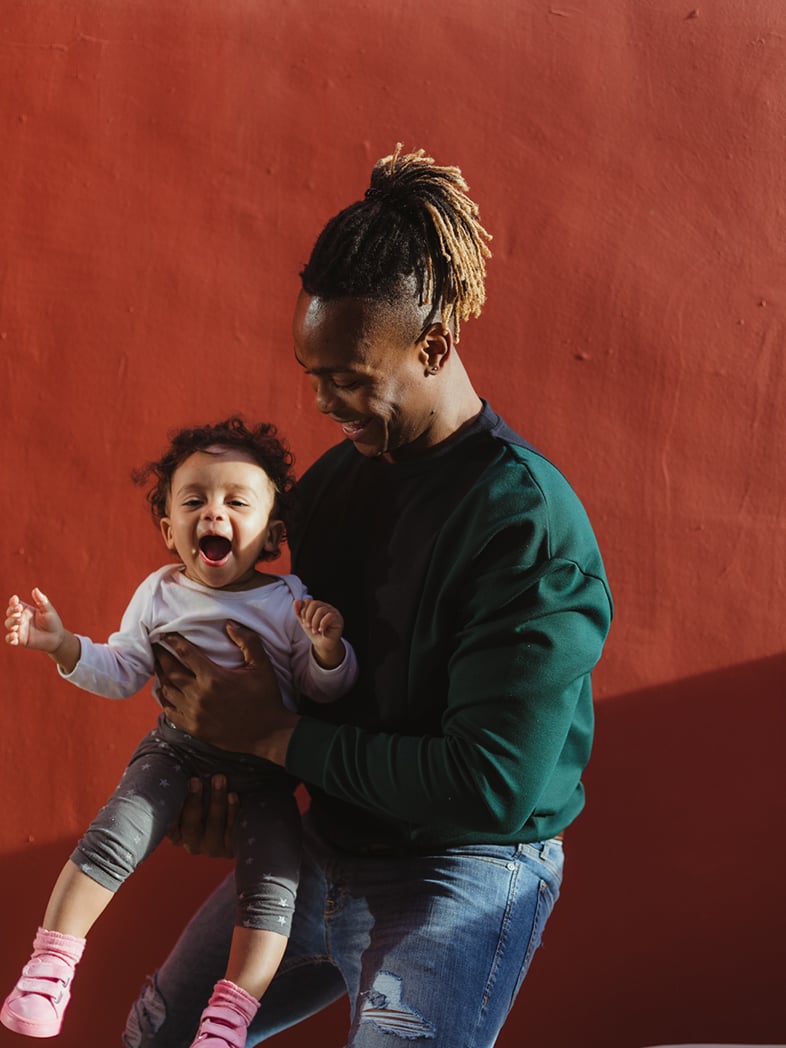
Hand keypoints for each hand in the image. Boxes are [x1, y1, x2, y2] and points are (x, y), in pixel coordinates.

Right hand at [6, 589, 79, 671]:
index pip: (14, 604)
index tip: (15, 600)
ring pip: (8, 624)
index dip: (13, 602)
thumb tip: (35, 589)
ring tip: (20, 621)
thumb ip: (41, 600)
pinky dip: (9, 638)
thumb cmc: (53, 622)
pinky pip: (9, 639)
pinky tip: (14, 635)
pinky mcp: (20, 640)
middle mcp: (20, 619)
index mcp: (25, 610)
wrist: (57, 637)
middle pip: (9, 613)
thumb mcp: (48, 610)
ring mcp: (19, 630)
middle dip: (11, 611)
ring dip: (11, 622)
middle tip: (19, 610)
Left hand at [153, 621, 298, 765]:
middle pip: (170, 671)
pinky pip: (170, 711)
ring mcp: (194, 714)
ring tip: (158, 666)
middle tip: (155, 647)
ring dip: (161, 676)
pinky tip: (164, 691)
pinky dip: (164, 699)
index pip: (186, 654)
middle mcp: (199, 695)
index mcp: (214, 678)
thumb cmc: (265, 697)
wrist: (267, 733)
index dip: (173, 641)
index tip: (166, 634)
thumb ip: (248, 642)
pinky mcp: (194, 728)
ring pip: (167, 691)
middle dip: (161, 656)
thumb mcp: (262, 666)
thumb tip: (229, 624)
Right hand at [168, 774, 237, 857]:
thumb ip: (180, 778)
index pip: (168, 824)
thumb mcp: (192, 788)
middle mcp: (192, 842)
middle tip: (196, 780)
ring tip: (219, 779)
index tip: (172, 786)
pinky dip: (233, 812)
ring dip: (216, 801)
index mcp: (177, 832)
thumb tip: (160, 751)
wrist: (245, 814)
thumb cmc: (209, 795)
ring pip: (213, 827)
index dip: (169, 808)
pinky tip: (234, 795)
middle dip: (193, 801)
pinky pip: (233, 830)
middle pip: (190, 826)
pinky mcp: (232, 845)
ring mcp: (212, 846)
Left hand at [293, 598, 344, 668]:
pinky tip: (321, 630)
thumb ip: (299, 612)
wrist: (323, 645)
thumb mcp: (304, 622)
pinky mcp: (338, 619)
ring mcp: (333, 612)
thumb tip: (296, 601)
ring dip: (315, 622)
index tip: (304, 621)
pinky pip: (329, 616)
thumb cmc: (314, 632)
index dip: (303, 611)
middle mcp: (326, 607)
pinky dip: (322, 624)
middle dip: (308, 616)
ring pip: (321, 610)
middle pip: (314, 604)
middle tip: (308, 626)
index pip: (308, 601)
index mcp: (318, 606)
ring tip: (314, 630)